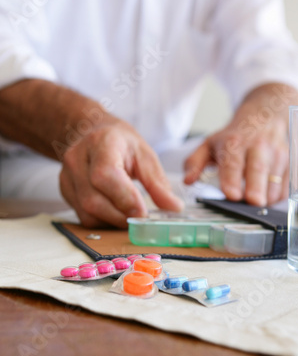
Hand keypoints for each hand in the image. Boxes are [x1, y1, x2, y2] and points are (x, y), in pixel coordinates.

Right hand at [60, 120, 183, 227]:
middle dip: (121, 216)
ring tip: (129, 215)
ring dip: (112, 221)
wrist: (94, 134)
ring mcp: (67, 176)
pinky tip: (115, 212)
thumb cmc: (121, 144)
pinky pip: (83, 216)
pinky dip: (103, 221)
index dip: (124, 199)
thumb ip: (158, 184)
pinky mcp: (65, 191)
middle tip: (141, 219)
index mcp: (101, 143)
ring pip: (87, 212)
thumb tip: (174, 208)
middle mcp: (77, 159)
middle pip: (94, 200)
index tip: (143, 213)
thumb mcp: (145, 156)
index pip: (105, 176)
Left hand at [184, 85, 296, 206]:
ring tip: (253, 201)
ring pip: (274, 182)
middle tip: (252, 203)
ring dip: (265, 197)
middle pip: (258, 171)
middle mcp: (258, 146)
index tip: (231, 194)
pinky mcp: (291, 163)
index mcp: (234, 142)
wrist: (266, 115)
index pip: (233, 162)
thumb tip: (187, 181)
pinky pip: (286, 187)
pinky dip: (275, 197)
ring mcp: (277, 154)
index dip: (232, 179)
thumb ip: (195, 163)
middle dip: (255, 189)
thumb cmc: (235, 136)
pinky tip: (265, 195)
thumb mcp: (210, 144)